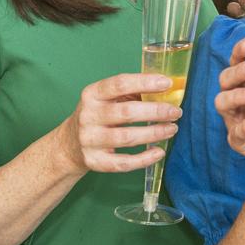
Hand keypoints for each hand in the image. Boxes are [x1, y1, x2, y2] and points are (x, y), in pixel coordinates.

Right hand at [57, 73, 182, 174]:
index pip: (119, 84)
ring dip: (154, 133)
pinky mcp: (94, 161)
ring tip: (172, 128)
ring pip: (127, 138)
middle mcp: (88, 116)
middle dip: (156, 111)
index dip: (145, 82)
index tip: (167, 83)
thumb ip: (132, 93)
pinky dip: (144, 158)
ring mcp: (89, 140)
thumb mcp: (107, 99)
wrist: (69, 145)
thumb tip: (168, 90)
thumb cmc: (98, 116)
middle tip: (176, 112)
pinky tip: (159, 151)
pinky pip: (123, 163)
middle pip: (126, 113)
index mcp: (92, 94)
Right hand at [214, 37, 244, 176]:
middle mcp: (238, 98)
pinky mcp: (238, 139)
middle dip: (238, 70)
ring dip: (237, 95)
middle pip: (226, 78)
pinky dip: (244, 125)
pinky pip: (236, 131)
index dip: (239, 51)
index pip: (238, 62)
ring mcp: (235, 118)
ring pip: (223, 101)